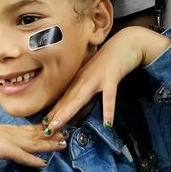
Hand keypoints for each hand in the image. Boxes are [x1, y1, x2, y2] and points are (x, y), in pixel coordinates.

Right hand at [0, 121, 67, 166]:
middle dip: (50, 135)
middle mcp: (7, 132)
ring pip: (33, 143)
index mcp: (1, 129)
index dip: (40, 129)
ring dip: (48, 145)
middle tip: (66, 135)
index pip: (25, 129)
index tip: (51, 129)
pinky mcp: (5, 149)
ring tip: (62, 146)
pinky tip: (44, 164)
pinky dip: (34, 160)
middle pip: (34, 134)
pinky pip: (23, 156)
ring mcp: (7, 140)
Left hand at [44, 28, 170, 129]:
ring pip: (80, 97)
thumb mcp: (95, 73)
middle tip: (45, 130)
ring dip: (69, 111)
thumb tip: (79, 101)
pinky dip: (108, 109)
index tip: (43, 124)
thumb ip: (87, 86)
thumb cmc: (111, 59)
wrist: (127, 41)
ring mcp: (97, 77)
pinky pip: (109, 96)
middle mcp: (84, 78)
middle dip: (56, 115)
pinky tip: (107, 123)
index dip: (54, 111)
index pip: (64, 98)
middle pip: (68, 99)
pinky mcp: (112, 76)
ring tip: (59, 125)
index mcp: (80, 78)